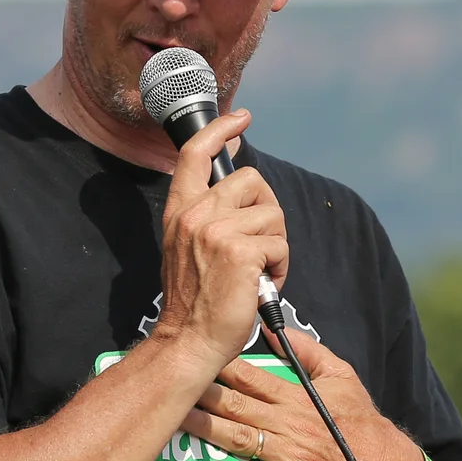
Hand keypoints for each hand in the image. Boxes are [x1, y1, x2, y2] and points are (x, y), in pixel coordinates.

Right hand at [154, 108, 287, 368]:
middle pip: (252, 180)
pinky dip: (280, 268)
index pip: (196, 153)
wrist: (188, 342)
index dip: (220, 129)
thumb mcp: (187, 250)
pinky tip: (262, 285)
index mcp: (180, 212)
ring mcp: (217, 231)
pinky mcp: (240, 252)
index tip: (240, 118)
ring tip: (259, 274)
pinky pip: (280, 245)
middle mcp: (196, 215)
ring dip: (276, 246)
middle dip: (268, 210)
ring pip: (272, 215)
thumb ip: (207, 220)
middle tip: (262, 245)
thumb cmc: (195, 305)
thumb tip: (242, 200)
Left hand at [179, 330, 427, 460]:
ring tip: (176, 420)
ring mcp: (290, 456)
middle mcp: (289, 423)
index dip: (218, 364)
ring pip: (240, 438)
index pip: (250, 375)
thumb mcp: (343, 377)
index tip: (191, 354)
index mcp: (297, 396)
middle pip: (236, 405)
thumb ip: (308, 352)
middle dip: (201, 394)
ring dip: (206, 429)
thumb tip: (274, 329)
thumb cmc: (363, 423)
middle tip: (171, 383)